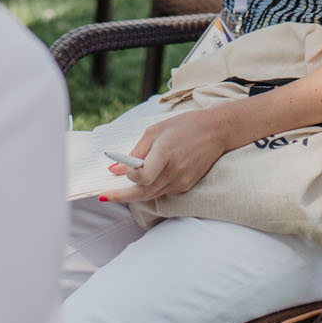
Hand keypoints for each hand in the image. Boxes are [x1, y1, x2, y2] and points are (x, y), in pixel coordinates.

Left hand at [102, 106, 236, 202]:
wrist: (216, 132)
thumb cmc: (183, 126)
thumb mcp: (155, 131)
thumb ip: (135, 151)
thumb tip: (115, 169)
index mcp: (166, 153)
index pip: (142, 177)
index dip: (128, 176)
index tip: (117, 171)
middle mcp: (175, 172)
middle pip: (142, 193)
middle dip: (122, 195)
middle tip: (105, 195)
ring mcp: (181, 181)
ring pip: (151, 195)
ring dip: (135, 193)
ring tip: (120, 189)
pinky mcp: (185, 186)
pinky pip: (162, 192)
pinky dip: (150, 188)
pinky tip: (144, 181)